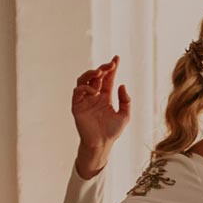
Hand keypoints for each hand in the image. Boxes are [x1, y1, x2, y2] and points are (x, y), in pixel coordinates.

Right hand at [71, 56, 130, 175]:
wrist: (102, 143)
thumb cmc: (112, 131)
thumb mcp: (125, 115)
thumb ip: (126, 100)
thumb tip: (122, 85)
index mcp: (105, 97)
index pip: (107, 78)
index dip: (111, 68)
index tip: (116, 58)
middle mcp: (94, 96)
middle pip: (95, 76)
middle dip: (102, 68)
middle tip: (109, 65)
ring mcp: (85, 100)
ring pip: (83, 80)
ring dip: (90, 74)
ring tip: (99, 72)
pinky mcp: (77, 106)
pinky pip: (77, 92)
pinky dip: (85, 88)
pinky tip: (94, 90)